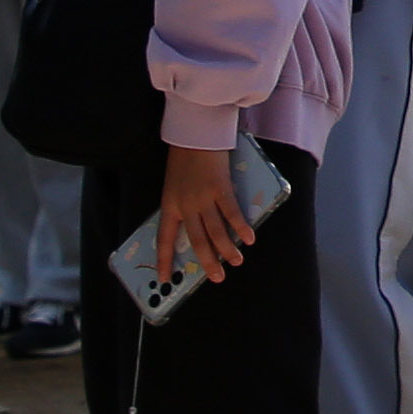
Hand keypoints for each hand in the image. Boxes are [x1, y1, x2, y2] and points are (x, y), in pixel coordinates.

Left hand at [153, 139, 255, 288]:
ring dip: (227, 250)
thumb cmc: (185, 156)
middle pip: (196, 241)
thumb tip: (200, 225)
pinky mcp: (219, 188)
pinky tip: (249, 238)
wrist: (194, 133)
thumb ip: (183, 204)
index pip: (164, 239)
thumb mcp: (175, 184)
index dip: (164, 260)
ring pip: (215, 232)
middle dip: (208, 262)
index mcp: (169, 205)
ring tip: (236, 261)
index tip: (163, 279)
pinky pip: (231, 213)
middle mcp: (184, 205)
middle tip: (218, 278)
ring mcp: (202, 197)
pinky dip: (241, 227)